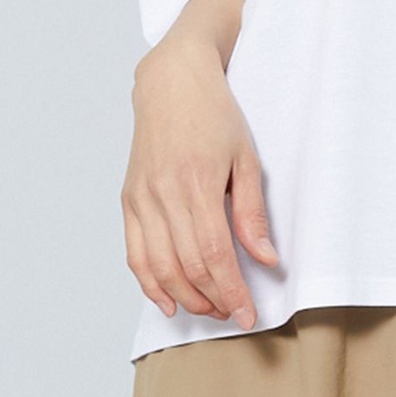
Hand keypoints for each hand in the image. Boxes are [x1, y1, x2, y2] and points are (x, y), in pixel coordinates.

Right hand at [121, 28, 279, 325]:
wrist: (171, 82)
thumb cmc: (214, 114)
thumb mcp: (246, 157)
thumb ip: (253, 212)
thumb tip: (267, 259)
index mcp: (197, 182)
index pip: (214, 254)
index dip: (231, 291)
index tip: (248, 315)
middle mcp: (163, 194)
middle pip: (186, 266)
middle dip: (213, 299)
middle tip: (234, 315)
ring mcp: (141, 198)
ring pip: (158, 266)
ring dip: (183, 296)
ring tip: (209, 309)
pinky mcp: (129, 199)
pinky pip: (135, 253)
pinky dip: (149, 283)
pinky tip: (168, 299)